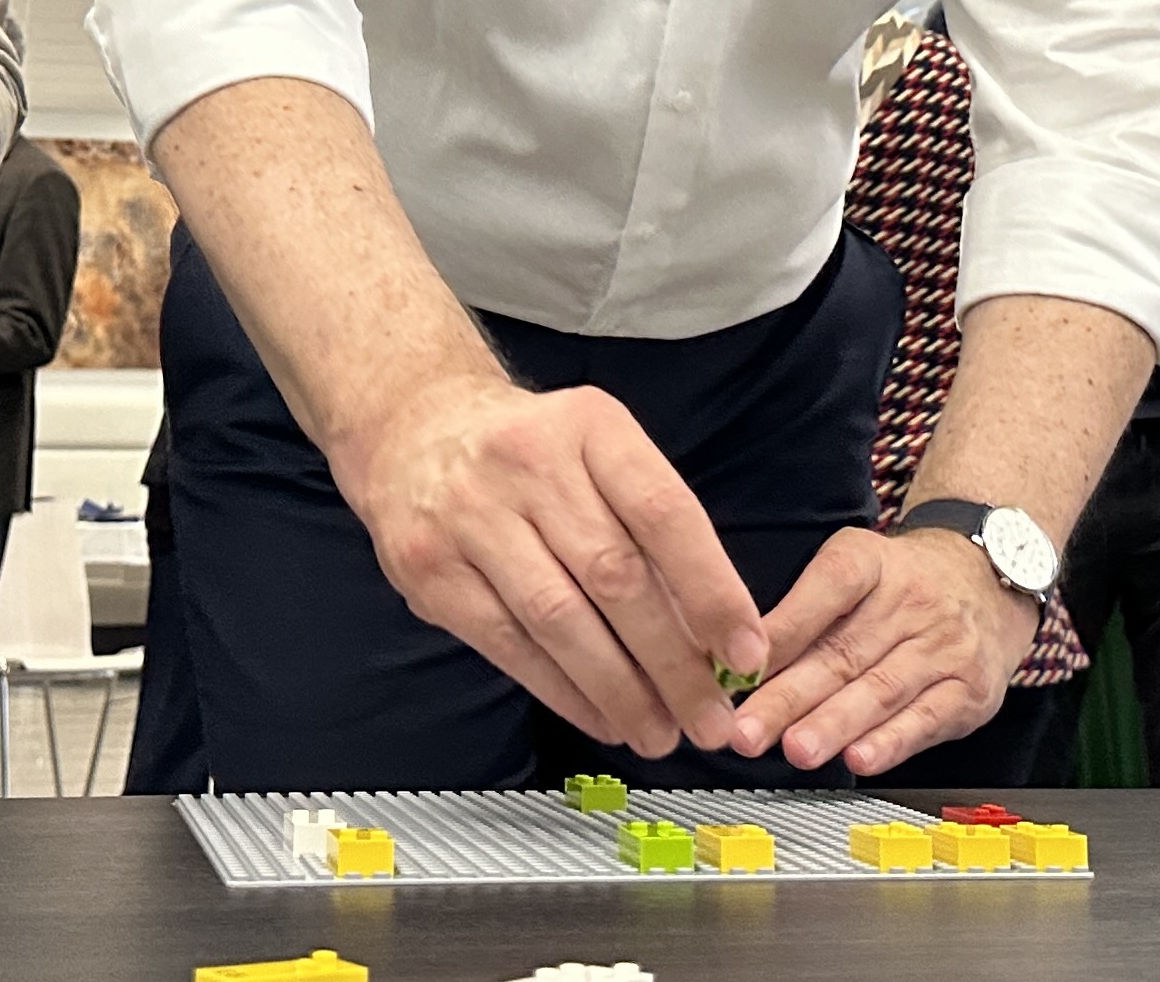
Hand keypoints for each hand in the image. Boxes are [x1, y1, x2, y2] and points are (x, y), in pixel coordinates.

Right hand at [336, 374, 762, 759]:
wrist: (413, 429)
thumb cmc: (533, 453)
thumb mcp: (599, 451)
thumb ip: (652, 527)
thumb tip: (715, 632)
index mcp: (589, 425)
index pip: (664, 513)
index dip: (711, 590)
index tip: (746, 654)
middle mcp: (527, 463)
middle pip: (614, 576)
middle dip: (672, 662)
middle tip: (712, 720)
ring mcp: (470, 517)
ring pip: (560, 620)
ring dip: (620, 691)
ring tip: (661, 733)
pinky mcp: (430, 571)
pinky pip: (509, 645)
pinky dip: (564, 692)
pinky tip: (603, 719)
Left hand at [729, 525, 1033, 774]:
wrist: (990, 579)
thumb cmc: (902, 583)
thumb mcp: (854, 566)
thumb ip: (801, 612)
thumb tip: (736, 662)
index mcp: (870, 562)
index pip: (826, 589)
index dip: (782, 630)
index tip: (739, 667)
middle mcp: (911, 602)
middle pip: (843, 653)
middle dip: (789, 698)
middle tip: (748, 730)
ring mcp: (944, 647)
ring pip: (881, 689)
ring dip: (834, 724)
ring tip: (796, 748)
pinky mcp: (969, 690)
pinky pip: (926, 719)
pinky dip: (890, 742)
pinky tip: (859, 758)